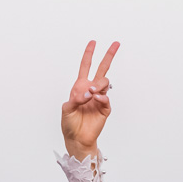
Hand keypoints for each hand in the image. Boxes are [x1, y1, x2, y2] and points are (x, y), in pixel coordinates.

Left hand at [62, 40, 119, 160]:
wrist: (77, 139)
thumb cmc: (69, 124)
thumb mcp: (66, 109)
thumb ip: (75, 98)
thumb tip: (88, 93)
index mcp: (80, 87)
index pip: (85, 67)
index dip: (89, 54)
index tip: (93, 42)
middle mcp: (91, 90)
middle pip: (102, 69)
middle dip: (109, 56)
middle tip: (116, 44)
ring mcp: (99, 99)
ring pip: (105, 82)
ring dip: (99, 84)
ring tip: (92, 93)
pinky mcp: (104, 109)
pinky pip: (106, 98)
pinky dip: (102, 97)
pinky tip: (97, 99)